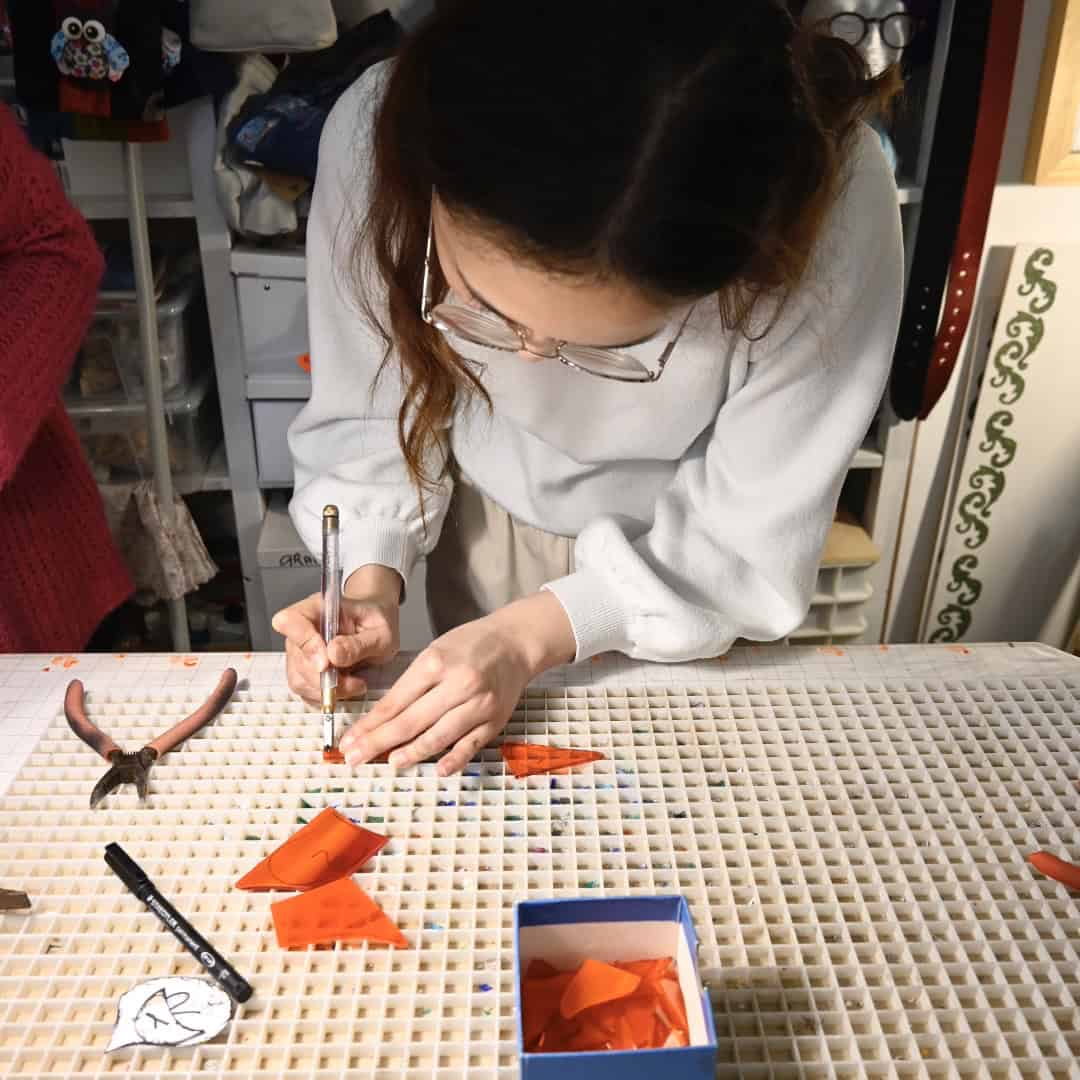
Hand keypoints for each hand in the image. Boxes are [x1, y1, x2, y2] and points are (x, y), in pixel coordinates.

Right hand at [272, 565, 401, 705]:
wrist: (376, 629)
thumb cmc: (376, 623)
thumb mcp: (379, 633)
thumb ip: (358, 644)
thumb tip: (333, 655)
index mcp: (318, 608)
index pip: (290, 621)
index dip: (304, 644)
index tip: (327, 663)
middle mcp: (303, 629)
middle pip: (296, 658)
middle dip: (324, 677)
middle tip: (354, 681)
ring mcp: (300, 651)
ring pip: (299, 680)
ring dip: (327, 690)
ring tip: (354, 682)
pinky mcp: (303, 671)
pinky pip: (305, 691)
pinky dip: (326, 696)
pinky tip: (346, 687)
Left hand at [340, 592, 575, 775]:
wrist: (515, 642)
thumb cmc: (470, 644)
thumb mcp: (434, 652)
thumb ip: (411, 684)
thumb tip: (382, 720)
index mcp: (435, 663)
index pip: (395, 701)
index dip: (369, 725)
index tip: (349, 741)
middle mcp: (457, 684)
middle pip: (411, 722)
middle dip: (378, 743)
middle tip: (355, 759)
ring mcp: (478, 705)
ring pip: (438, 736)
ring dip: (411, 753)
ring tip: (390, 764)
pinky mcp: (495, 721)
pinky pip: (470, 745)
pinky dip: (453, 759)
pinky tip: (437, 770)